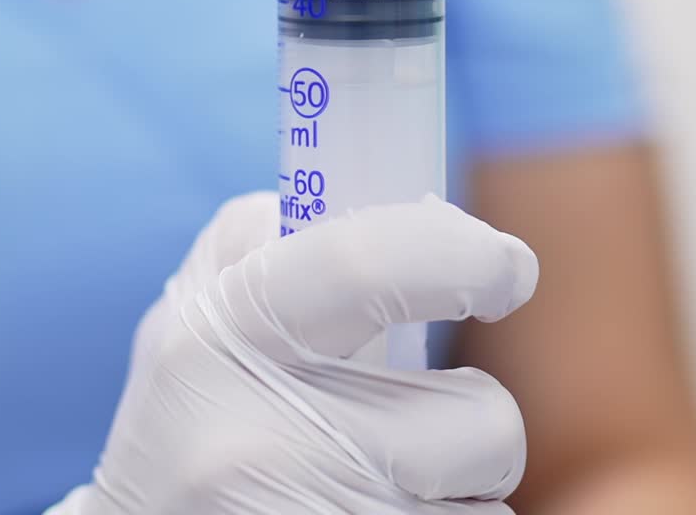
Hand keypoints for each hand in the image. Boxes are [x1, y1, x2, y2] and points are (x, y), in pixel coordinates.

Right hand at [50, 193, 538, 512]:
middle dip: (475, 418)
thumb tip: (405, 211)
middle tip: (422, 421)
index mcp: (227, 333)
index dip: (462, 254)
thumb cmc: (184, 412)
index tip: (510, 268)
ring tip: (381, 485)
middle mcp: (261, 442)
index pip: (364, 264)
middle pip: (479, 419)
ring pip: (489, 505)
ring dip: (460, 492)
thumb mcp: (194, 310)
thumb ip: (267, 236)